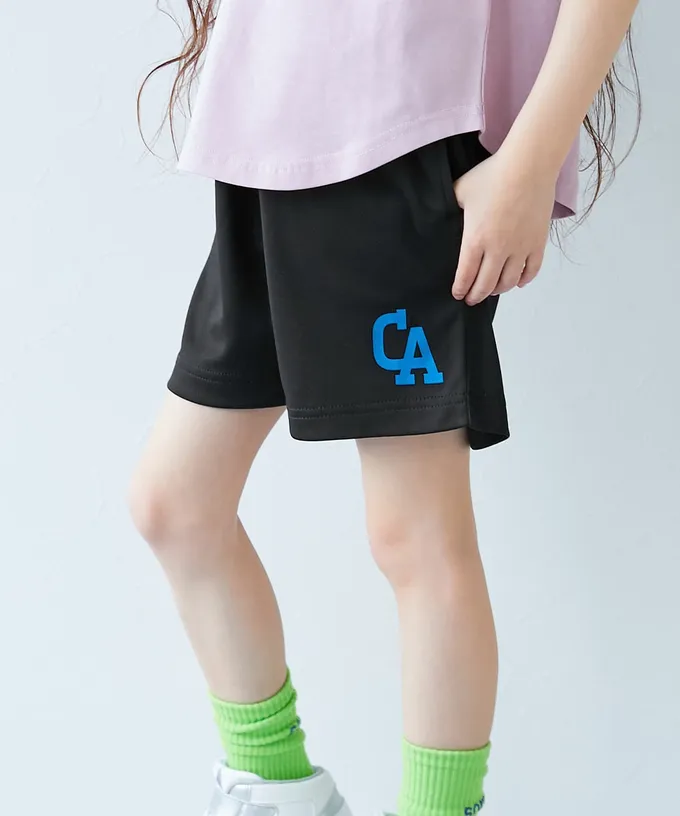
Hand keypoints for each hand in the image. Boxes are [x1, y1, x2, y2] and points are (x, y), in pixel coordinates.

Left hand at [451, 151, 555, 304]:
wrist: (528, 165)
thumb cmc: (493, 175)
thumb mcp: (462, 191)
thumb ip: (450, 207)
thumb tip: (442, 213)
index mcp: (475, 239)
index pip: (465, 275)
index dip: (461, 289)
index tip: (458, 294)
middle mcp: (498, 249)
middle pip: (486, 284)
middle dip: (477, 295)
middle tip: (472, 299)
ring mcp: (520, 248)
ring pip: (508, 282)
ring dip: (498, 290)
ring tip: (492, 290)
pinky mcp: (537, 242)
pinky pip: (531, 270)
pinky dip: (524, 280)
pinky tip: (517, 282)